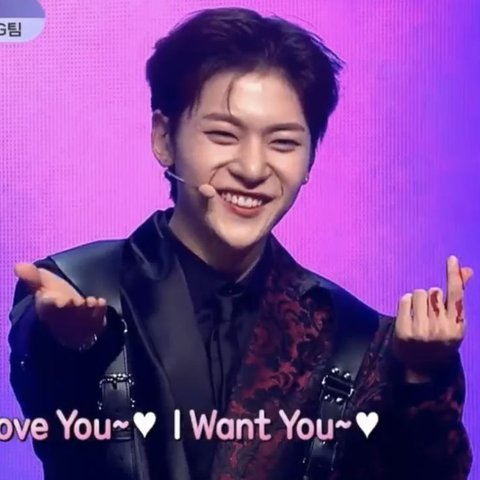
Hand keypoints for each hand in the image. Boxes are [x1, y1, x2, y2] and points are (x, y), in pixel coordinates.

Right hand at [14, 263, 106, 348]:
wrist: (70, 318)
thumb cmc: (56, 298)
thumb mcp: (44, 286)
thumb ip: (33, 277)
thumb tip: (18, 265)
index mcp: (47, 308)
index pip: (48, 307)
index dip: (53, 304)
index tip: (59, 300)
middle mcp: (62, 319)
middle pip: (66, 314)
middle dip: (71, 308)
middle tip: (75, 300)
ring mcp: (78, 325)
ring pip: (82, 318)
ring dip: (86, 310)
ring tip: (90, 301)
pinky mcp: (94, 327)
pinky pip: (97, 321)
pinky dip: (99, 312)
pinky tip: (101, 302)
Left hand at [392, 255, 473, 380]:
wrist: (421, 367)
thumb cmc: (439, 338)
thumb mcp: (453, 321)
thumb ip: (458, 295)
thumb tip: (467, 269)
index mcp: (457, 326)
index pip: (456, 295)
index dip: (453, 275)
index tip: (451, 259)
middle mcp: (441, 329)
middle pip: (433, 291)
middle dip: (430, 297)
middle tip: (429, 314)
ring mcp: (422, 331)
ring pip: (418, 293)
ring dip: (417, 299)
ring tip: (419, 315)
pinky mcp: (404, 332)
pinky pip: (404, 300)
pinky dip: (406, 303)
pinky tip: (408, 315)